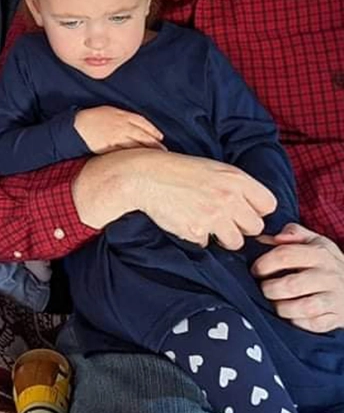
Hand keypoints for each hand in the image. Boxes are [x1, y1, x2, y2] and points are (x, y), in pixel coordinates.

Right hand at [73, 148, 275, 249]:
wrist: (143, 176)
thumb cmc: (176, 170)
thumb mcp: (212, 168)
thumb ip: (236, 186)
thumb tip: (254, 209)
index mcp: (236, 178)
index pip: (268, 205)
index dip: (256, 209)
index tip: (243, 210)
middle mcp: (229, 198)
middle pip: (255, 227)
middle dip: (240, 226)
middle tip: (223, 219)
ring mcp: (213, 216)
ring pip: (236, 242)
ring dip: (223, 237)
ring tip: (206, 223)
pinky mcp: (196, 231)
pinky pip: (207, 244)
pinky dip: (198, 237)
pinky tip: (186, 222)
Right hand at [74, 106, 165, 153]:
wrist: (76, 126)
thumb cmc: (91, 118)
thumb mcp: (109, 111)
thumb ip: (123, 116)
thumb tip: (135, 124)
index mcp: (122, 115)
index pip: (143, 122)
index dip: (153, 130)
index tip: (160, 138)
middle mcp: (122, 125)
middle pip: (143, 135)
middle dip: (155, 144)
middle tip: (164, 152)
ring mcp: (116, 137)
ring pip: (137, 144)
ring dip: (148, 151)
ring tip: (156, 158)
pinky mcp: (110, 147)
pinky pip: (126, 152)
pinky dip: (134, 156)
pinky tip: (139, 161)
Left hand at [252, 222, 343, 332]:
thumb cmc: (327, 262)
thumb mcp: (315, 241)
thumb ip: (293, 233)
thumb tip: (272, 238)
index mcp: (319, 254)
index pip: (285, 255)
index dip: (264, 263)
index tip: (256, 270)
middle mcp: (328, 276)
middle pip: (290, 285)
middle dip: (269, 289)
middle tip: (264, 289)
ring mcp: (334, 298)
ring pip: (302, 307)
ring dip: (282, 307)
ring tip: (275, 303)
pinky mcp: (338, 317)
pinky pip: (314, 324)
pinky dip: (299, 322)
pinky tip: (292, 315)